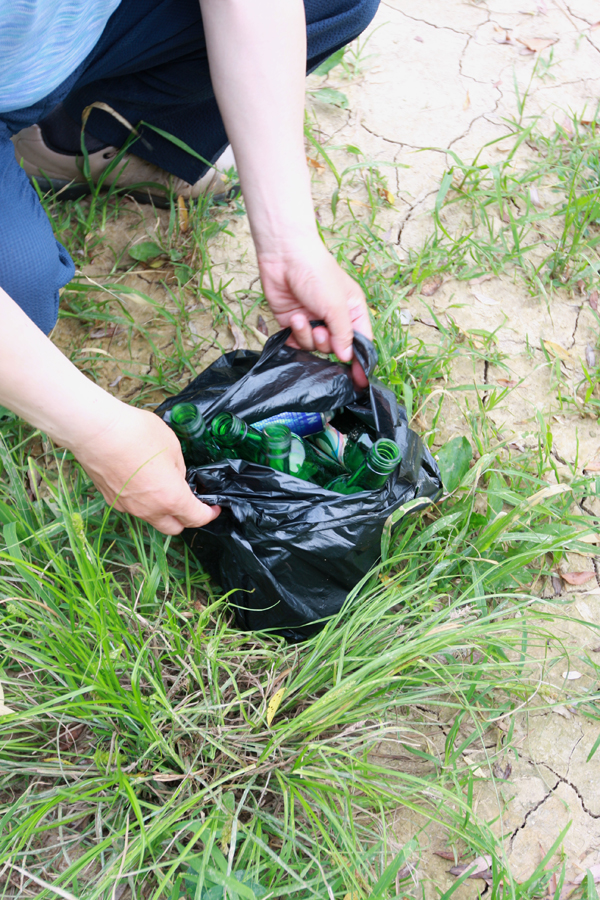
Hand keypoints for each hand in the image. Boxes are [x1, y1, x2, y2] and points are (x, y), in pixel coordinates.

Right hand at [70, 403, 220, 534]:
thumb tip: (176, 478)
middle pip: (173, 528)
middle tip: (190, 500)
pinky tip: (141, 479)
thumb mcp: (172, 447)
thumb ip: (179, 469)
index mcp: (171, 498)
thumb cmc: (137, 434)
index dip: (209, 514)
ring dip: (162, 510)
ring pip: (151, 518)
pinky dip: (142, 500)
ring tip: (164, 486)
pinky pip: (133, 507)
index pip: (196, 518)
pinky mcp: (111, 499)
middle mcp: (149, 510)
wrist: (96, 431)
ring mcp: (127, 507)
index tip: (214, 507)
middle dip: (186, 518)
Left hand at [258, 238, 371, 387]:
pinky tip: (294, 318)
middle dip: (327, 343)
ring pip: (315, 347)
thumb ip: (343, 334)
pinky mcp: (294, 322)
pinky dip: (295, 335)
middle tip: (321, 329)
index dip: (360, 361)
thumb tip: (347, 358)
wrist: (284, 257)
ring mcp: (314, 320)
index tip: (360, 381)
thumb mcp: (337, 306)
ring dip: (308, 335)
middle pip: (336, 348)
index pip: (361, 342)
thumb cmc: (317, 274)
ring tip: (302, 318)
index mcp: (353, 311)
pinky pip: (298, 342)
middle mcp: (335, 318)